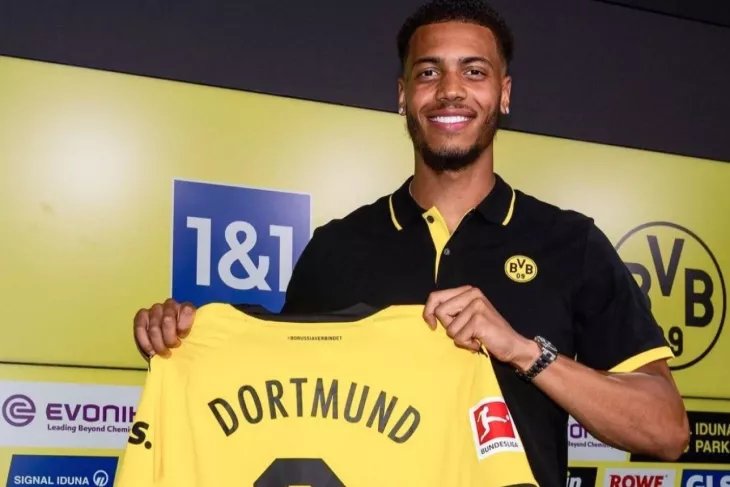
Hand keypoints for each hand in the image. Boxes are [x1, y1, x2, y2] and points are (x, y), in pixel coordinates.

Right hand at [133, 298, 195, 357]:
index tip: (182, 337)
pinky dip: (145, 342)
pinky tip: (151, 351)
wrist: (166, 345)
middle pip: (168, 319)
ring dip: (158, 344)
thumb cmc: (180, 341)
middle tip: (172, 348)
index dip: (184, 326)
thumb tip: (189, 341)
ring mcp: (155, 309)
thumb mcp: (191, 340)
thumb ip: (193, 337)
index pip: (187, 310)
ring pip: (154, 327)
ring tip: (163, 352)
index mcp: (186, 307)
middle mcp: (170, 305)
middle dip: (169, 338)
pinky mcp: (142, 315)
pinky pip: (140, 328)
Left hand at [423, 285, 537, 367]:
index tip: (432, 324)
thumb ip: (451, 310)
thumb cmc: (487, 333)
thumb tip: (428, 313)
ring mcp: (476, 306)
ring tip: (475, 336)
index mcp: (468, 290)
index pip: (435, 296)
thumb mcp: (466, 316)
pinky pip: (459, 338)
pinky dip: (467, 345)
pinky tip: (480, 341)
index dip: (428, 312)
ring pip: (449, 328)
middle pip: (440, 311)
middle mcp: (472, 294)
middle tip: (466, 331)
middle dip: (449, 327)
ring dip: (460, 338)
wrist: (513, 345)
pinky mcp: (478, 320)